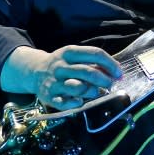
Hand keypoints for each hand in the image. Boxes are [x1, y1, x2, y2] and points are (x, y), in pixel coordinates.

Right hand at [1, 45, 121, 109]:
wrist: (34, 72)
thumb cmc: (63, 65)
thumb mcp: (74, 57)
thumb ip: (94, 62)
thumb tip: (116, 71)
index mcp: (68, 52)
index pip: (95, 54)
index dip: (110, 64)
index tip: (119, 73)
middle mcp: (61, 66)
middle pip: (88, 72)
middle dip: (104, 80)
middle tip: (110, 84)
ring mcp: (54, 82)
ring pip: (78, 87)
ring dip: (91, 91)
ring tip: (93, 91)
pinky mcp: (50, 97)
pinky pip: (67, 103)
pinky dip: (77, 103)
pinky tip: (80, 101)